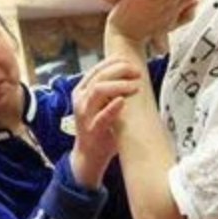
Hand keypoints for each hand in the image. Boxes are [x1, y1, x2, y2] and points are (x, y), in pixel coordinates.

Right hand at [70, 57, 141, 187]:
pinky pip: (101, 116)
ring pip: (98, 90)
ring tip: (135, 86)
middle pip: (100, 76)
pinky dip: (113, 107)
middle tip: (137, 73)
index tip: (131, 63)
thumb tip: (132, 73)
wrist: (88, 156)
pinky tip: (123, 101)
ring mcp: (84, 114)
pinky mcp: (92, 130)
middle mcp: (80, 99)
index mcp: (81, 90)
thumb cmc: (101, 127)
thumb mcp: (101, 104)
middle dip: (120, 70)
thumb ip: (110, 90)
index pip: (97, 68)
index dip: (115, 62)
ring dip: (119, 85)